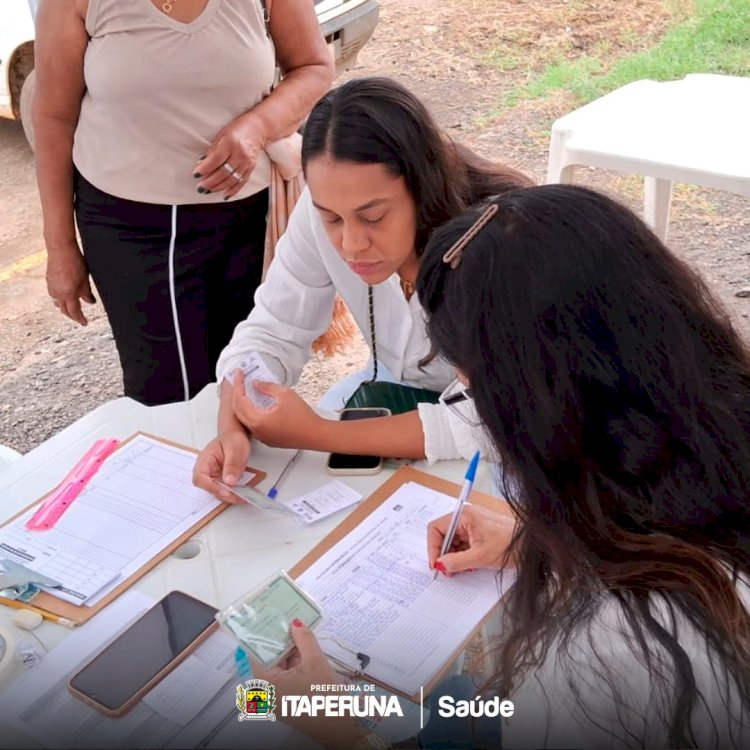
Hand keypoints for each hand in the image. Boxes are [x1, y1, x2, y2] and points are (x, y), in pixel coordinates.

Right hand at [45, 241, 95, 325]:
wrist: (60, 248)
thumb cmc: (74, 261)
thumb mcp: (85, 279)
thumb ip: (87, 293)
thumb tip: (90, 302)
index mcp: (68, 294)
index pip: (74, 312)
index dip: (80, 318)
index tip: (85, 323)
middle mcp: (57, 293)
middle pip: (64, 310)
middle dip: (72, 316)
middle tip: (80, 319)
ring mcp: (51, 286)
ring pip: (57, 302)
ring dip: (65, 307)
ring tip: (72, 309)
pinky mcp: (48, 280)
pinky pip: (54, 294)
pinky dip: (60, 299)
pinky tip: (64, 296)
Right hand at [192, 429, 250, 503]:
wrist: (236, 436)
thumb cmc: (232, 438)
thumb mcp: (234, 449)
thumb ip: (232, 464)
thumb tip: (229, 481)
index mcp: (204, 461)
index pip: (200, 478)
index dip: (212, 487)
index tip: (226, 491)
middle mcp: (206, 470)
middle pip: (209, 488)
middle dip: (224, 495)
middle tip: (239, 497)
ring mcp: (214, 476)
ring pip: (218, 491)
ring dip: (230, 496)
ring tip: (244, 497)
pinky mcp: (222, 480)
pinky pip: (226, 490)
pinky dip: (235, 493)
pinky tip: (244, 493)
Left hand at [193, 113, 265, 199]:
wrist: (258, 129)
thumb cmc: (238, 129)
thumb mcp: (222, 135)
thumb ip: (212, 151)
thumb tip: (201, 165)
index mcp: (231, 143)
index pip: (216, 160)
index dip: (205, 169)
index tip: (196, 175)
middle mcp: (240, 154)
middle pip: (223, 172)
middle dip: (210, 182)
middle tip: (200, 187)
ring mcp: (247, 163)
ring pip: (231, 180)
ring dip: (219, 187)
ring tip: (208, 190)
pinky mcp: (251, 169)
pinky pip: (241, 182)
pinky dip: (233, 190)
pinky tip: (225, 195)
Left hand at [231, 372, 323, 448]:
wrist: (316, 435)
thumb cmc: (304, 418)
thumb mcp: (285, 394)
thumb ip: (267, 387)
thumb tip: (256, 384)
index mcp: (258, 421)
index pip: (240, 400)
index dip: (238, 384)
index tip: (239, 374)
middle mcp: (257, 431)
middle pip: (239, 410)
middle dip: (238, 394)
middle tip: (241, 381)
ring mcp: (262, 437)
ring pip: (246, 419)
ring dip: (244, 405)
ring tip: (248, 391)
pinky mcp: (269, 440)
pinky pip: (255, 426)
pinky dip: (252, 414)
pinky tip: (258, 405)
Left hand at [254, 620, 364, 747]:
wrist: (341, 729)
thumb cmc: (323, 698)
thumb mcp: (315, 662)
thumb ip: (304, 639)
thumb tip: (295, 623)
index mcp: (266, 683)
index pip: (257, 652)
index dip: (263, 633)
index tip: (268, 616)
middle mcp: (268, 691)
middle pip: (269, 658)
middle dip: (280, 639)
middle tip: (286, 617)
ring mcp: (279, 697)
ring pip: (280, 666)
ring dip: (290, 650)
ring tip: (298, 628)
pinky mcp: (290, 699)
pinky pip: (288, 675)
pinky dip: (296, 662)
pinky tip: (306, 647)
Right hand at [427, 504, 516, 574]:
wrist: (533, 546)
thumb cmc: (511, 545)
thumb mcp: (480, 557)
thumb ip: (456, 562)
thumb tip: (439, 564)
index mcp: (464, 516)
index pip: (436, 528)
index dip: (432, 547)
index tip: (435, 563)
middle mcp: (467, 517)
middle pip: (444, 535)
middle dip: (443, 554)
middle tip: (446, 571)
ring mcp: (473, 524)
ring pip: (454, 541)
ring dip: (453, 557)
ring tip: (460, 570)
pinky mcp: (480, 532)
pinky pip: (464, 543)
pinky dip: (463, 556)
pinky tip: (468, 566)